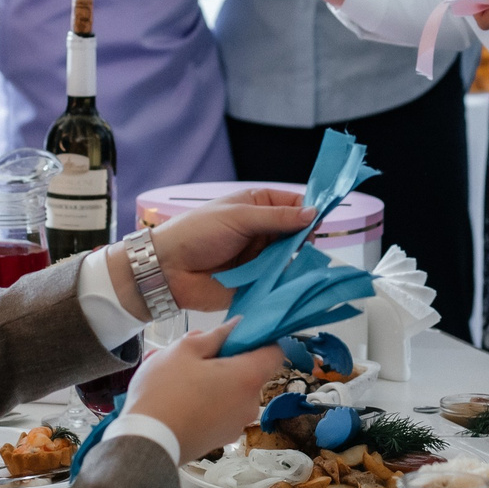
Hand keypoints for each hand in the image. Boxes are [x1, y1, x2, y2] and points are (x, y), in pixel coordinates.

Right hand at [120, 319, 289, 460]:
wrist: (146, 442)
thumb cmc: (164, 392)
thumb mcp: (184, 350)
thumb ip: (215, 335)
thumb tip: (235, 326)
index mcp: (247, 377)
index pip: (274, 351)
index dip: (260, 339)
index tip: (239, 336)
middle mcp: (250, 404)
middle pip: (250, 373)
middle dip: (227, 361)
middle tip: (196, 356)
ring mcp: (237, 424)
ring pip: (234, 392)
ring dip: (215, 382)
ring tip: (181, 378)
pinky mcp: (222, 439)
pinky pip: (223, 411)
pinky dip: (209, 402)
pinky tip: (181, 399)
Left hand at [136, 190, 316, 310]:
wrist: (168, 270)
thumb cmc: (196, 233)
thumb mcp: (238, 217)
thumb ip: (277, 218)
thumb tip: (313, 213)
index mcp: (257, 206)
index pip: (293, 205)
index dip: (308, 211)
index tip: (320, 219)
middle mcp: (262, 232)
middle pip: (297, 234)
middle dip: (304, 239)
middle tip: (304, 244)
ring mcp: (261, 258)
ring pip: (292, 259)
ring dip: (297, 262)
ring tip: (299, 264)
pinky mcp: (257, 282)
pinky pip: (279, 282)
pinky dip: (287, 282)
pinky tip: (293, 282)